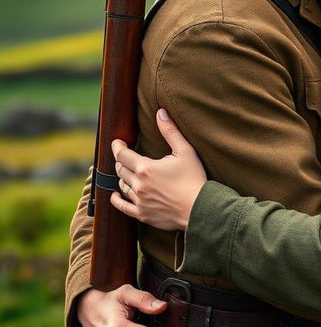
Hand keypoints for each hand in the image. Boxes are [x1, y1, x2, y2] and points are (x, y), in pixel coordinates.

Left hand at [111, 109, 206, 231]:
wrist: (200, 209)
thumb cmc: (194, 179)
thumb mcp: (185, 151)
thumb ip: (170, 131)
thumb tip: (160, 112)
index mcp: (146, 168)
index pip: (122, 155)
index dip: (117, 147)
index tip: (117, 142)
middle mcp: (139, 185)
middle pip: (120, 170)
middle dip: (121, 161)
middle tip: (125, 157)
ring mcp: (139, 201)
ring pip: (122, 186)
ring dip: (123, 178)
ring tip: (127, 173)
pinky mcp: (143, 214)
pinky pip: (123, 207)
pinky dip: (116, 200)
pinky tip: (115, 195)